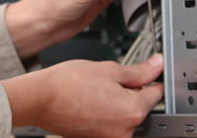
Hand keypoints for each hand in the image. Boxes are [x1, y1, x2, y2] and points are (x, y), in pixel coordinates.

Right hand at [1, 54, 163, 137]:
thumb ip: (138, 71)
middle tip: (107, 78)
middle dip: (129, 90)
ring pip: (123, 114)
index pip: (156, 93)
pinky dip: (104, 112)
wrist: (40, 99)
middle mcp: (126, 131)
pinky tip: (89, 100)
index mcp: (133, 111)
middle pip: (139, 105)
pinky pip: (109, 123)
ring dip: (115, 101)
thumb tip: (156, 66)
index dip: (150, 77)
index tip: (144, 70)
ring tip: (94, 89)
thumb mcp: (108, 69)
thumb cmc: (68, 84)